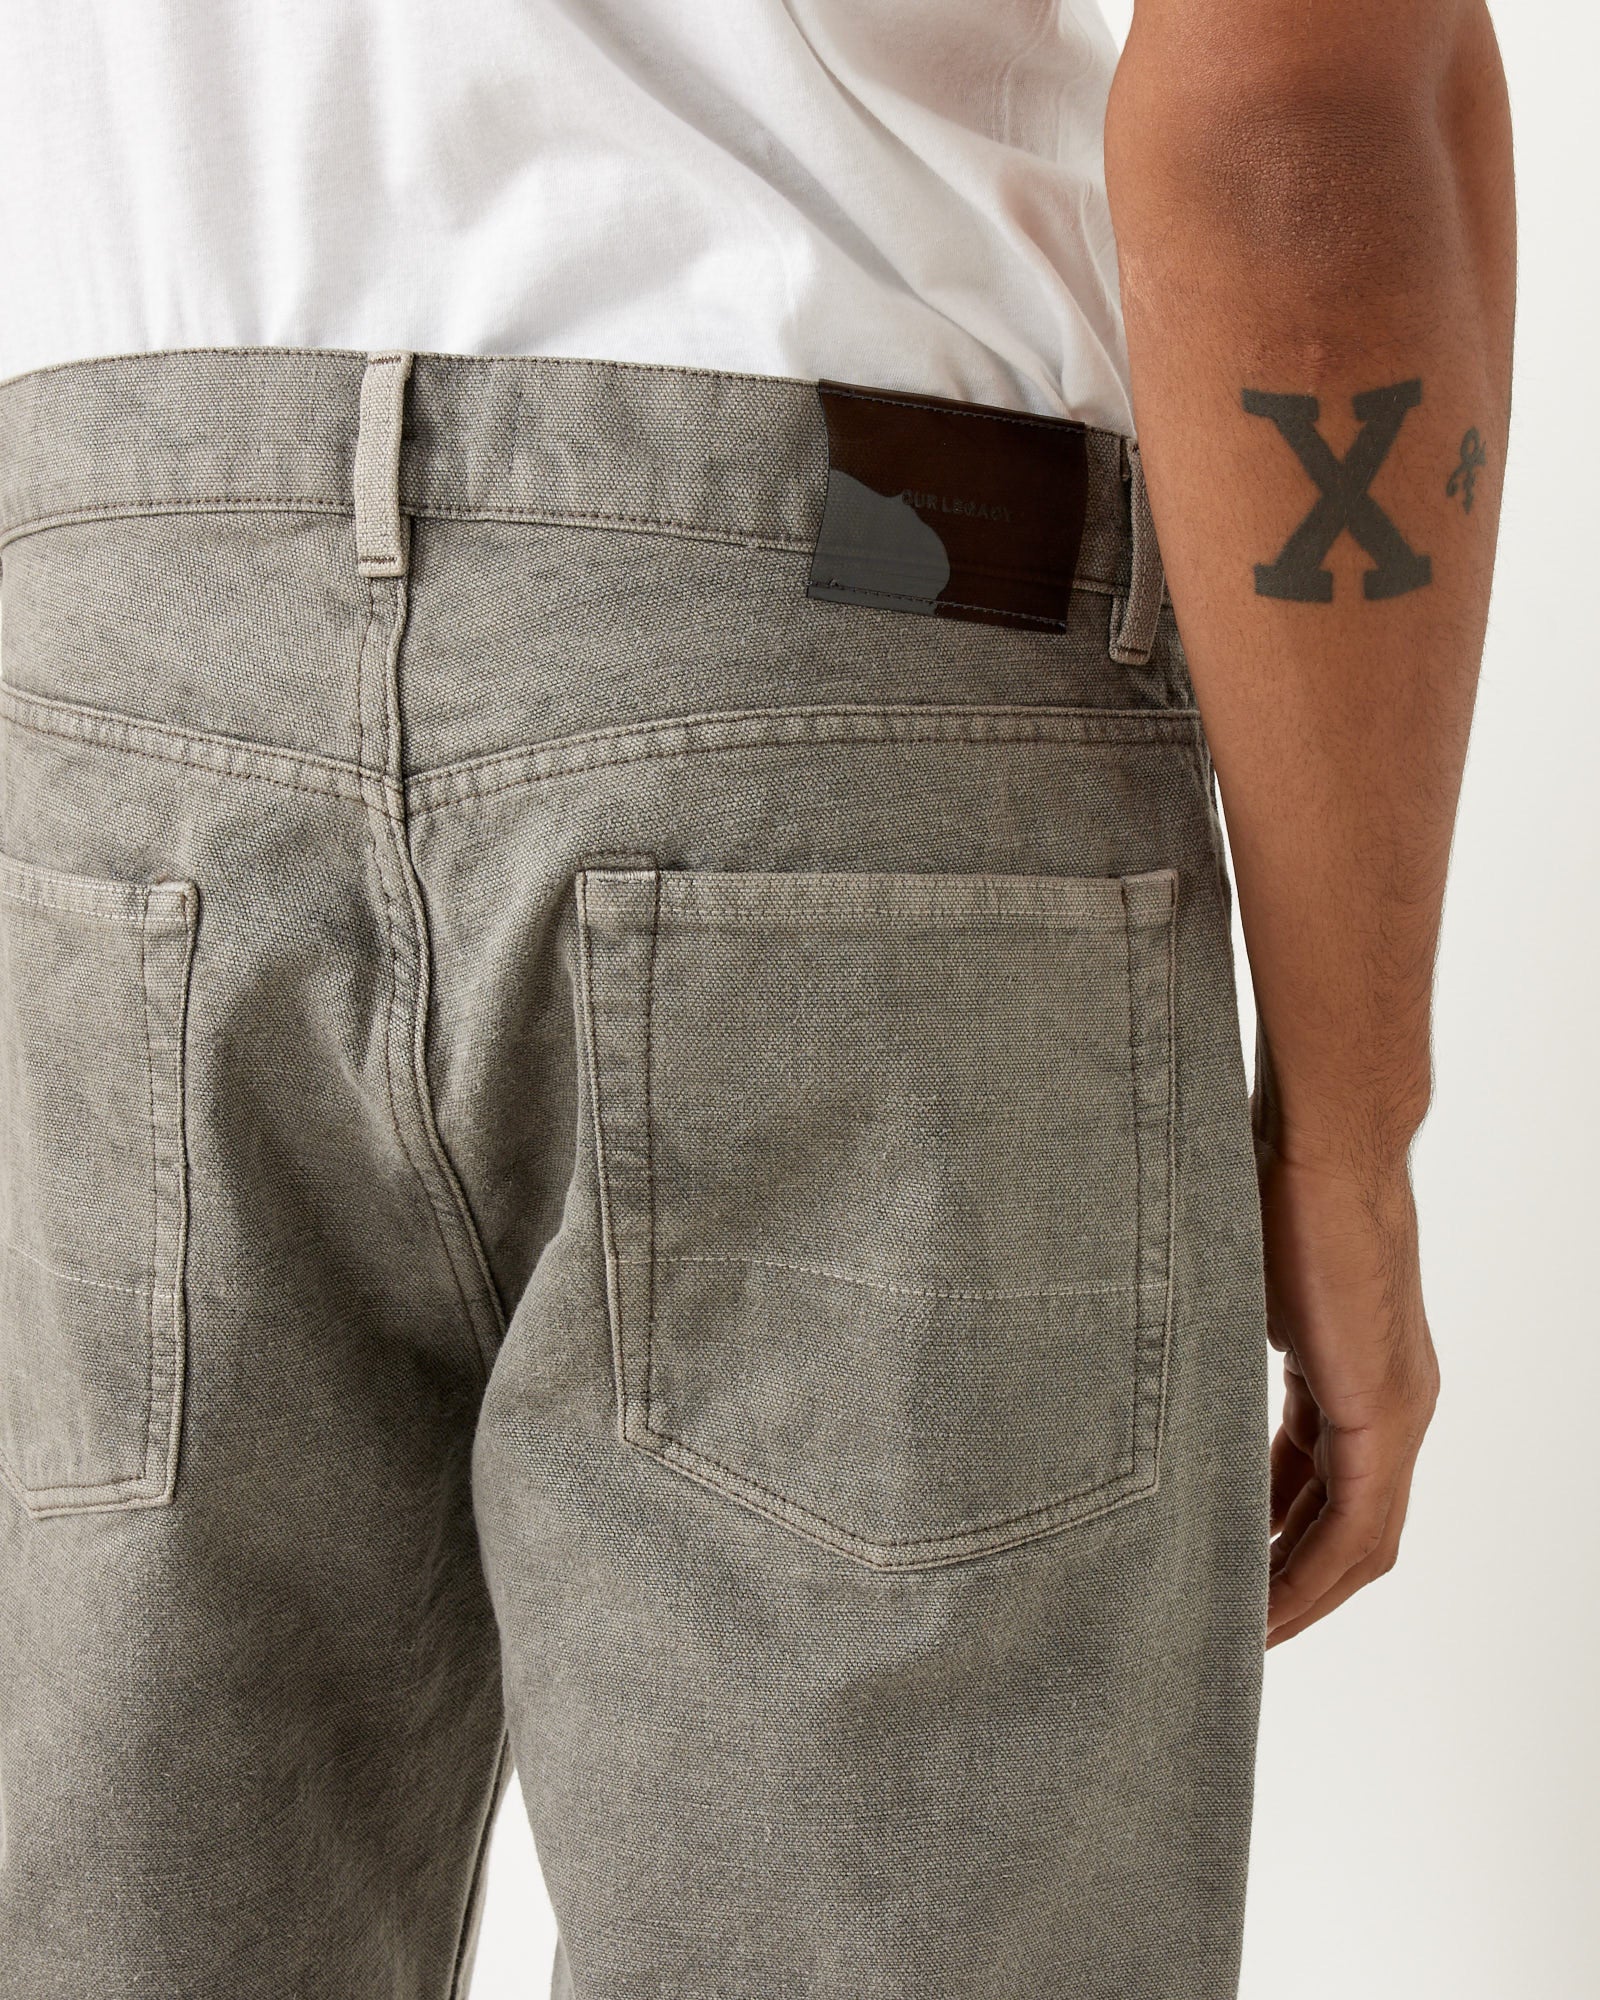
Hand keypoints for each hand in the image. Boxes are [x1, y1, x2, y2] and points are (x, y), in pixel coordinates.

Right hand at [1256, 1136, 1440, 1646]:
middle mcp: (1393, 1403)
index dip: (1280, 1539)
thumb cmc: (1270, 1191)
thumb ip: (1218, 1347)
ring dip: (1303, 1591)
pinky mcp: (1385, 1413)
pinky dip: (1314, 1573)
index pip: (1325, 1483)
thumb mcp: (1236, 1292)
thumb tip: (1155, 1365)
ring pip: (1359, 1538)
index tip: (1227, 1574)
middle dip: (1291, 1580)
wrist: (1322, 1145)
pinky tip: (1269, 1606)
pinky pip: (1357, 1525)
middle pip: (1348, 1527)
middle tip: (1231, 1626)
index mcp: (1355, 1374)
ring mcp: (1397, 1410)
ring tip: (1244, 1635)